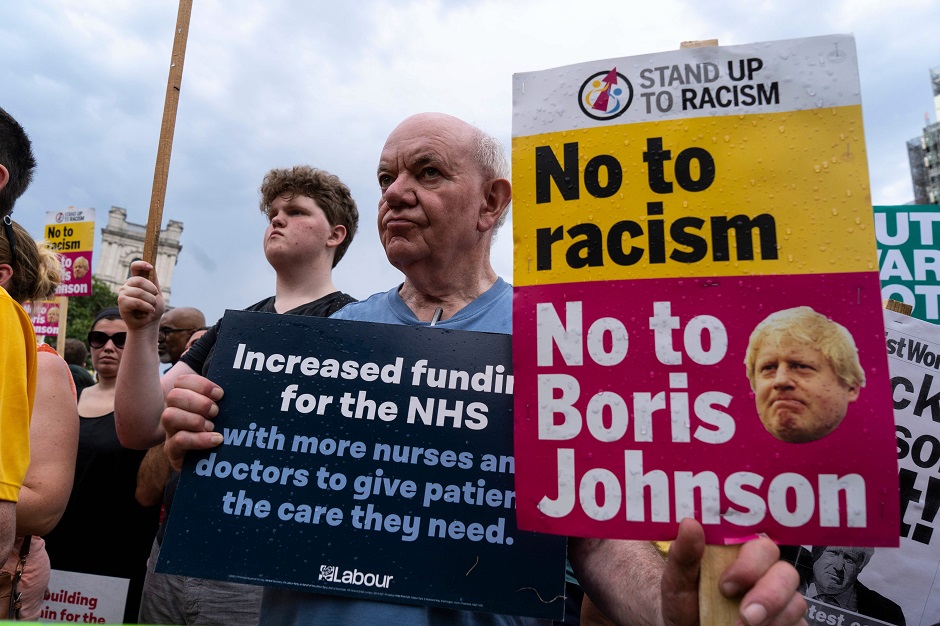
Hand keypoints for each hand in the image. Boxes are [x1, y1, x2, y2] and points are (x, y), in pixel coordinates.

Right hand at [118, 260, 164, 329]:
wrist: (148, 324)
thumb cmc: (152, 309)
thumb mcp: (157, 294)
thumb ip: (153, 282)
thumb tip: (152, 267)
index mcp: (136, 281)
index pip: (134, 267)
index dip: (141, 264)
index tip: (150, 267)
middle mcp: (128, 285)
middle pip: (138, 280)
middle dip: (151, 289)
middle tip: (155, 298)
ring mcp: (123, 293)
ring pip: (139, 292)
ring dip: (150, 301)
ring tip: (152, 307)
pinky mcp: (121, 303)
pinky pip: (136, 301)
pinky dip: (146, 306)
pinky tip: (149, 310)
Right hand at [161, 374, 224, 471]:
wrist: (213, 463)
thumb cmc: (221, 429)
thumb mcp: (222, 411)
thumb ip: (223, 398)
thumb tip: (238, 379)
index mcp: (184, 398)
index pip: (182, 381)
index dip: (201, 385)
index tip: (220, 394)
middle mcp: (173, 412)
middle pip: (173, 396)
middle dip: (198, 402)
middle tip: (216, 412)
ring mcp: (170, 432)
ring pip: (169, 416)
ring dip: (195, 419)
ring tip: (212, 426)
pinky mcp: (173, 451)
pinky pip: (179, 441)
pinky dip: (200, 439)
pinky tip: (216, 439)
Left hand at [663, 519, 806, 625]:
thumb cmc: (685, 602)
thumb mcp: (677, 580)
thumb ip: (684, 554)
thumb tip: (690, 523)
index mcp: (741, 556)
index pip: (761, 545)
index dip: (750, 564)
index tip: (726, 586)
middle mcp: (765, 575)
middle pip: (787, 572)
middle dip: (768, 595)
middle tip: (745, 615)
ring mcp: (780, 601)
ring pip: (796, 602)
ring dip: (772, 618)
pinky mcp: (788, 623)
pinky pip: (799, 624)